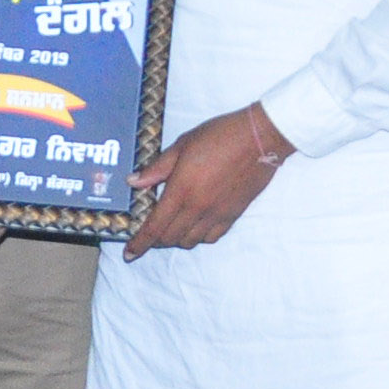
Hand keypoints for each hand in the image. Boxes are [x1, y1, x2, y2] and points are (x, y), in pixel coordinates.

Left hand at [124, 103, 288, 260]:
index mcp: (181, 190)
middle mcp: (198, 208)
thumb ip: (157, 168)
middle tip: (151, 230)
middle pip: (170, 238)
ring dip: (177, 238)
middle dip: (156, 240)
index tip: (129, 253)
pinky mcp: (233, 215)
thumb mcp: (182, 145)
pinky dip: (199, 236)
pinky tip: (196, 225)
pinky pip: (211, 237)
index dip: (140, 243)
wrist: (259, 138)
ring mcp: (217, 214)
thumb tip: (133, 182)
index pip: (155, 226)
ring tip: (173, 226)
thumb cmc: (219, 136)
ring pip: (190, 241)